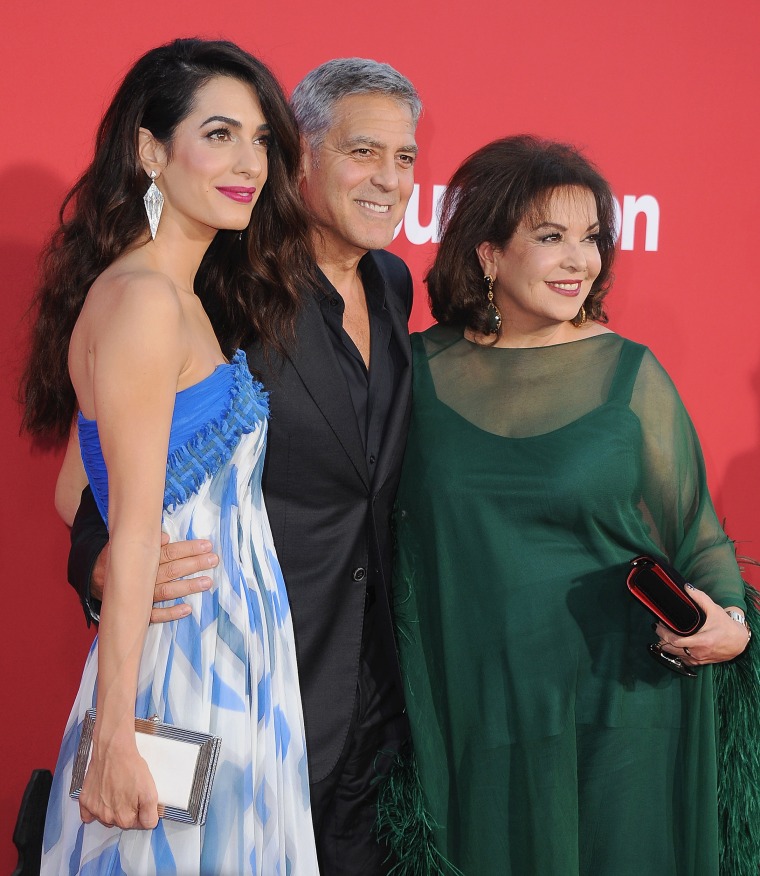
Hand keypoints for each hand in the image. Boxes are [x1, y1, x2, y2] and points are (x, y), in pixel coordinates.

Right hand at [79, 740, 158, 829]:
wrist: (113, 750)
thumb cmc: (131, 768)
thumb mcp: (150, 791)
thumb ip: (150, 814)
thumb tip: (148, 824)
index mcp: (124, 819)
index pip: (137, 824)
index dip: (142, 810)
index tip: (141, 798)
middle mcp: (107, 818)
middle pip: (121, 821)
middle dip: (128, 809)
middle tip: (130, 791)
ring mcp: (94, 810)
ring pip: (106, 817)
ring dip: (112, 808)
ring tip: (117, 790)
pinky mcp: (85, 801)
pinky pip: (88, 814)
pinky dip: (95, 808)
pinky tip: (102, 797)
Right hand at [91, 533, 218, 623]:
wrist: (95, 580)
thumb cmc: (122, 559)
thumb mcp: (129, 545)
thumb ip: (148, 542)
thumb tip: (164, 537)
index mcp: (143, 559)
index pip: (168, 553)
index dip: (188, 549)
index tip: (207, 545)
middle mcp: (143, 578)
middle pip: (171, 570)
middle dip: (194, 565)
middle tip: (213, 560)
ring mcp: (141, 596)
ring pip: (166, 591)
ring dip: (187, 587)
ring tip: (207, 583)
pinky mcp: (138, 611)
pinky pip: (154, 614)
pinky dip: (170, 613)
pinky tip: (187, 609)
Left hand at [657, 587, 749, 665]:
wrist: (738, 642)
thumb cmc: (725, 625)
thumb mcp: (714, 610)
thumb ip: (700, 598)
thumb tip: (686, 587)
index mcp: (702, 641)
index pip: (676, 641)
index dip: (664, 633)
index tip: (659, 624)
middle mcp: (698, 653)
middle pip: (672, 648)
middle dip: (662, 638)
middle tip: (658, 627)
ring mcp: (698, 659)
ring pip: (675, 655)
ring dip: (666, 645)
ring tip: (663, 634)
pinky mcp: (699, 663)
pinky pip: (682, 660)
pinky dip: (675, 653)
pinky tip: (673, 644)